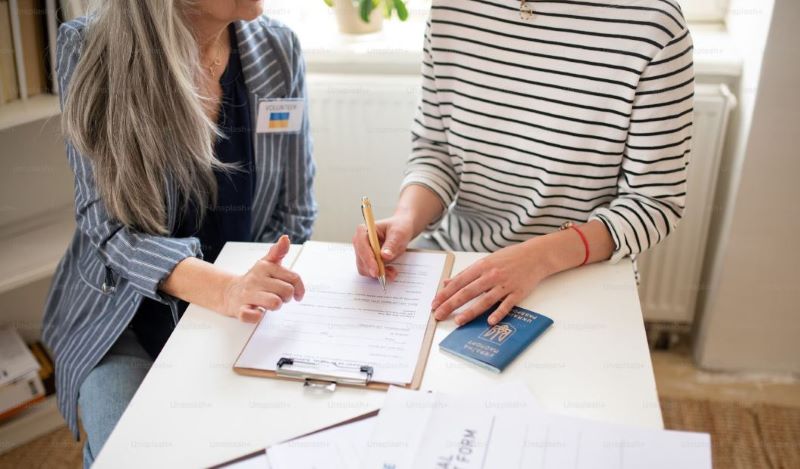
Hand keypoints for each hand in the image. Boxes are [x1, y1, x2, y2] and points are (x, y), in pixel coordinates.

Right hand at [221, 235, 304, 322]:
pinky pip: (252, 315)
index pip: (294, 278)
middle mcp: (256, 279)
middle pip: (287, 292)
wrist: (229, 292)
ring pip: (275, 303)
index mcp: (265, 267)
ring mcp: (247, 294)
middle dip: (286, 298)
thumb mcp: (266, 263)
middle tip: (278, 297)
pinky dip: (257, 316)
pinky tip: (257, 311)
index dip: (299, 288)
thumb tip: (285, 238)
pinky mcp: (240, 309)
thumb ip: (278, 252)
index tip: (297, 294)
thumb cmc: (255, 280)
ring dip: (275, 306)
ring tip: (269, 303)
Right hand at [352, 214, 414, 280]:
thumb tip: (384, 256)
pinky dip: (379, 274)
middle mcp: (359, 241)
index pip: (361, 246)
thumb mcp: (398, 234)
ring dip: (378, 273)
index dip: (368, 259)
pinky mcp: (367, 260)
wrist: (401, 231)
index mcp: (363, 230)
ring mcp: (362, 252)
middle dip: (374, 269)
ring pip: (364, 268)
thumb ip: (391, 244)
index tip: (376, 270)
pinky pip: (370, 271)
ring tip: (392, 272)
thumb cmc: (399, 228)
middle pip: (361, 260)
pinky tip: (390, 270)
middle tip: (390, 274)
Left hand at [431, 240, 551, 326]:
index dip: (445, 293)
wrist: (535, 256)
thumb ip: (466, 273)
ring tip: (458, 321)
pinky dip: (498, 313)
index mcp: (481, 266)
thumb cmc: (508, 258)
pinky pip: (506, 305)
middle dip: (451, 304)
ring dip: (470, 312)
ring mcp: (505, 285)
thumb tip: (447, 282)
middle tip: (439, 314)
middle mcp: (491, 275)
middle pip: (468, 292)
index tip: (434, 303)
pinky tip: (490, 321)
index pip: (458, 282)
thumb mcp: (485, 261)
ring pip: (485, 300)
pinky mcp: (517, 293)